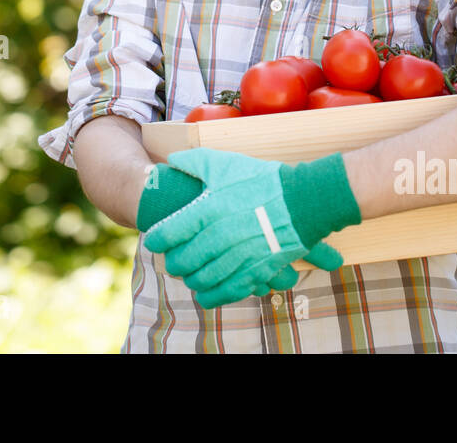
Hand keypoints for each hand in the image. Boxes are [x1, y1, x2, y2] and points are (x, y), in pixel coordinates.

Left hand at [143, 148, 357, 307]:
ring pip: (203, 279)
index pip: (169, 233)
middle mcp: (218, 237)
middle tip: (172, 261)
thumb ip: (195, 162)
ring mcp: (238, 258)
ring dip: (192, 280)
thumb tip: (172, 159)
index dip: (157, 240)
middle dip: (174, 263)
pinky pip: (228, 291)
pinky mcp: (256, 272)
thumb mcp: (225, 164)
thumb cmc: (262, 180)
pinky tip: (206, 295)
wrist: (302, 201)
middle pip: (183, 260)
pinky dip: (213, 296)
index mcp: (207, 211)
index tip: (154, 241)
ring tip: (189, 276)